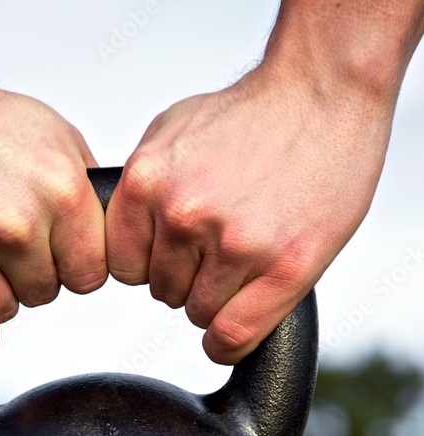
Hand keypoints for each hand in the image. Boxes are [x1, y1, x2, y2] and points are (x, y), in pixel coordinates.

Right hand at [0, 67, 106, 354]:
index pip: (90, 275)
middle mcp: (13, 224)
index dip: (68, 262)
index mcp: (60, 192)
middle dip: (26, 271)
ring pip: (2, 313)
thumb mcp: (56, 139)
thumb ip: (89, 196)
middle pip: (45, 294)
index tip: (47, 244)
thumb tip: (115, 242)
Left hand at [105, 64, 392, 362]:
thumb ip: (139, 187)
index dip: (150, 265)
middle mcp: (185, 214)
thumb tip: (112, 235)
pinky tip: (235, 328)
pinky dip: (229, 343)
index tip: (173, 256)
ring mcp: (235, 244)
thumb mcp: (171, 133)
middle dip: (189, 277)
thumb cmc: (252, 115)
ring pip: (199, 314)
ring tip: (245, 260)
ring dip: (218, 300)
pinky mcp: (282, 267)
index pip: (123, 267)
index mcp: (148, 182)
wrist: (324, 92)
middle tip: (223, 247)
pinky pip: (232, 336)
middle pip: (163, 292)